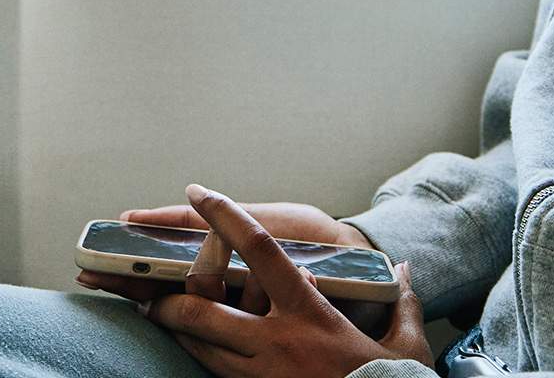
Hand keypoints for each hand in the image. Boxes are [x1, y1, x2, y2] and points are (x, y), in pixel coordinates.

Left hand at [128, 183, 435, 377]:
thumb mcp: (405, 341)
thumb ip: (402, 301)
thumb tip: (404, 270)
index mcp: (309, 313)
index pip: (259, 249)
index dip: (224, 216)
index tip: (198, 193)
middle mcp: (278, 341)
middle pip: (204, 309)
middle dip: (169, 296)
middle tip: (148, 286)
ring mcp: (262, 376)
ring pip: (199, 347)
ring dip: (175, 328)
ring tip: (155, 311)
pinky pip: (214, 373)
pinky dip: (197, 355)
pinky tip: (188, 345)